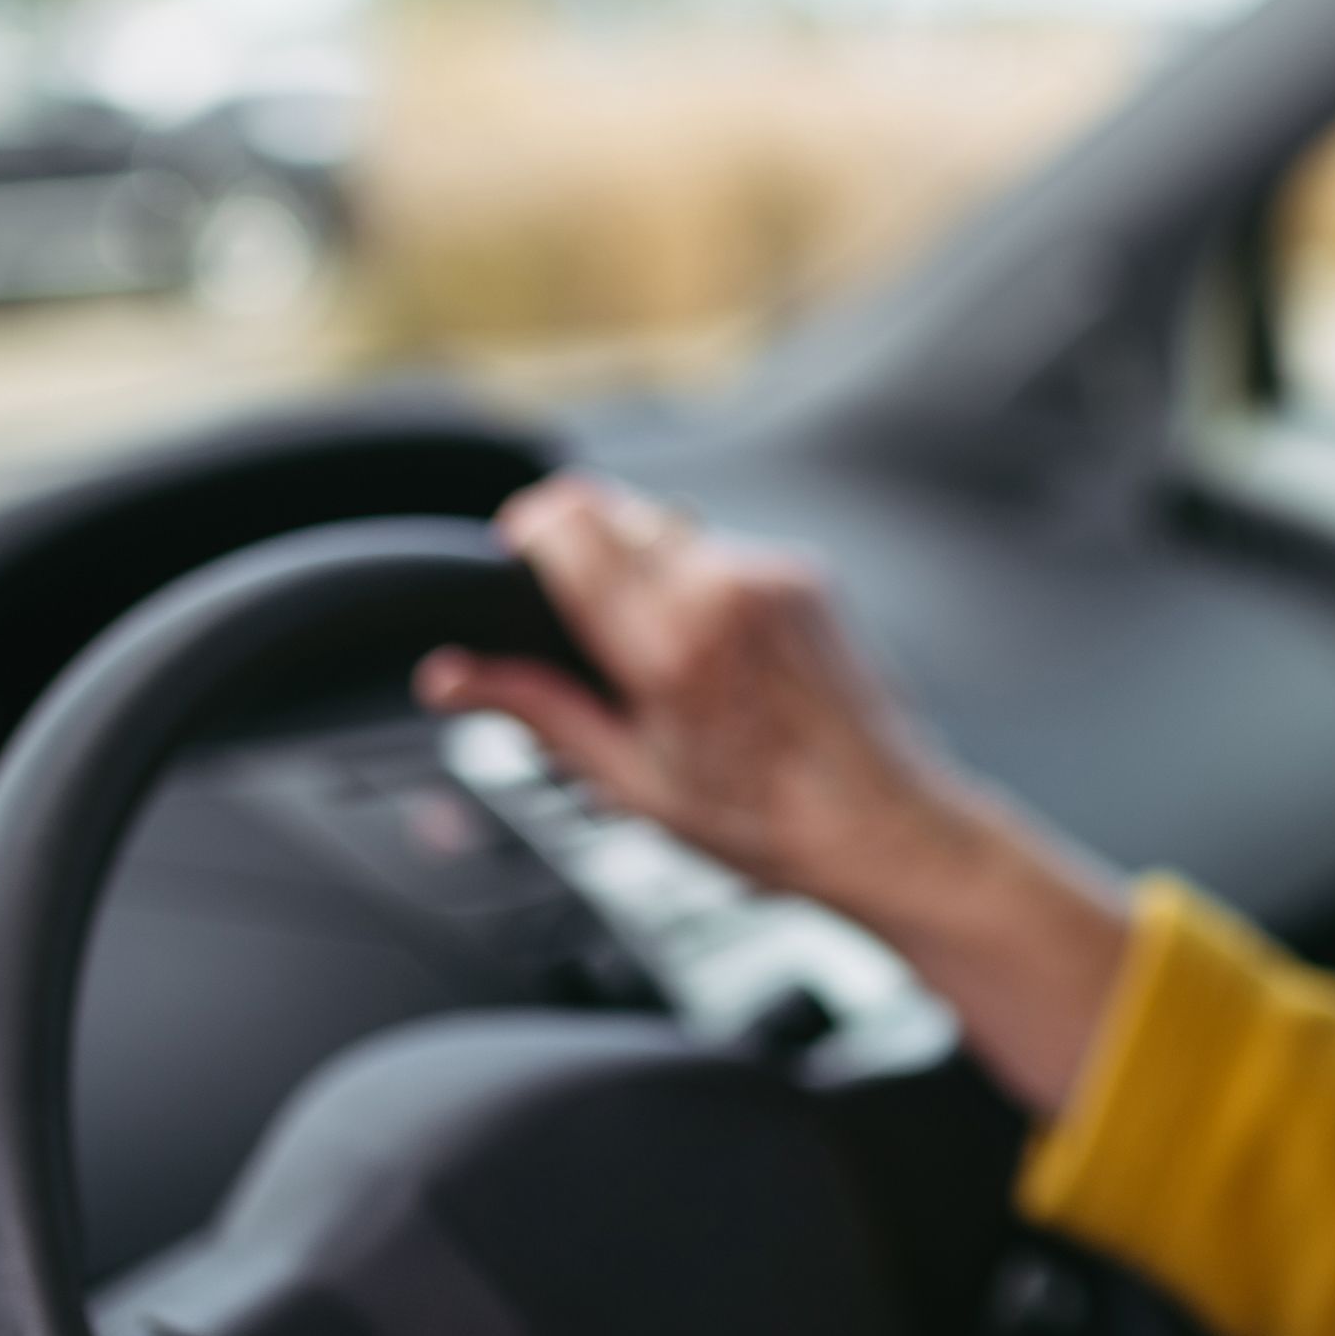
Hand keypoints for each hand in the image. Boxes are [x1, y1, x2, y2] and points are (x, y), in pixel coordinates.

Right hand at [421, 473, 1131, 1110]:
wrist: (885, 827)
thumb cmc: (768, 825)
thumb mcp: (632, 780)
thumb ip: (537, 709)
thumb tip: (449, 678)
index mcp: (670, 641)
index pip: (568, 523)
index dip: (525, 531)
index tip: (513, 561)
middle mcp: (724, 589)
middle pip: (611, 508)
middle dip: (576, 547)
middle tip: (573, 619)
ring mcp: (772, 574)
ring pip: (667, 528)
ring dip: (640, 569)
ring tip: (654, 656)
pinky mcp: (806, 575)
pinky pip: (722, 552)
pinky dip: (697, 585)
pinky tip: (712, 657)